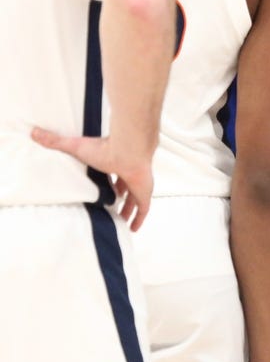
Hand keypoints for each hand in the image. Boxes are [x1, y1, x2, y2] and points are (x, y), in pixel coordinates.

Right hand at [31, 127, 151, 230]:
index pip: (114, 173)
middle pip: (126, 186)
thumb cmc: (104, 148)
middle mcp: (129, 173)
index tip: (105, 188)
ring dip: (129, 209)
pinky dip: (139, 219)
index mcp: (116, 162)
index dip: (111, 181)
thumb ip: (56, 141)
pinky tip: (134, 229)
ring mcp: (139, 184)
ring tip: (121, 220)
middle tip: (112, 205)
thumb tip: (34, 132)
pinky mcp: (144, 193)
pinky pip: (143, 210)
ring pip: (135, 199)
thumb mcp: (75, 146)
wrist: (128, 151)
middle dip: (121, 195)